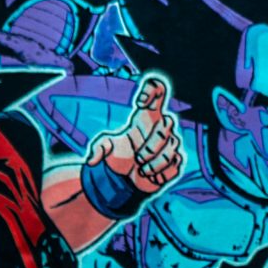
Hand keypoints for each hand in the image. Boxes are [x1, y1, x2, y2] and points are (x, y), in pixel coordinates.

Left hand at [85, 76, 182, 198]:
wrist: (125, 178)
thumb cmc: (117, 156)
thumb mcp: (105, 148)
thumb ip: (98, 149)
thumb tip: (92, 161)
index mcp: (146, 116)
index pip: (158, 89)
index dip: (153, 89)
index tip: (141, 102)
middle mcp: (160, 126)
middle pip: (168, 122)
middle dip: (152, 146)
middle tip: (138, 159)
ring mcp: (170, 143)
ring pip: (172, 147)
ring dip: (155, 164)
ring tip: (142, 171)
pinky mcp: (175, 161)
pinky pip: (176, 164)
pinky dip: (162, 174)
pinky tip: (152, 177)